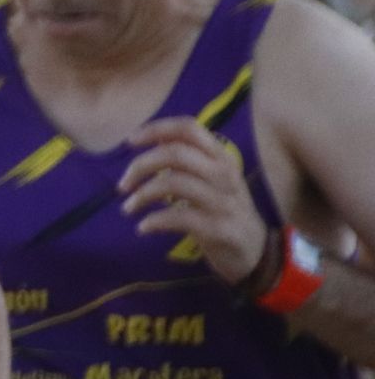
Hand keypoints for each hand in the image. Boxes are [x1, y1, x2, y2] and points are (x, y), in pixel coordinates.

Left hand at [119, 118, 269, 284]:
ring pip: (174, 183)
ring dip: (142, 195)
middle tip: (123, 185)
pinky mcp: (219, 228)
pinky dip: (154, 221)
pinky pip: (179, 217)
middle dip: (141, 165)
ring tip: (128, 208)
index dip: (156, 129)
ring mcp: (223, 201)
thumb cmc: (223, 209)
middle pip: (175, 153)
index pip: (189, 128)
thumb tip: (154, 140)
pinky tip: (143, 227)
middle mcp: (225, 174)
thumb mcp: (213, 178)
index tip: (130, 141)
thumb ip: (188, 159)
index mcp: (222, 157)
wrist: (255, 250)